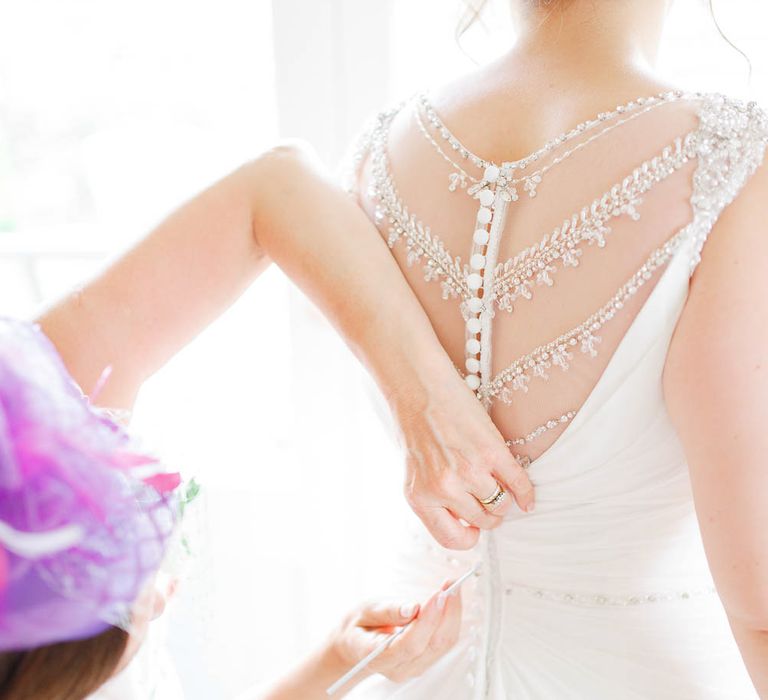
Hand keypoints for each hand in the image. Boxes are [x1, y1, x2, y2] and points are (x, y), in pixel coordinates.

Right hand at [331, 581, 461, 684]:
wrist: (355, 647)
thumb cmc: (359, 627)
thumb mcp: (364, 611)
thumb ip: (388, 611)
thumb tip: (413, 608)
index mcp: (377, 656)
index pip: (410, 644)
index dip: (428, 619)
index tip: (439, 594)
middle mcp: (398, 668)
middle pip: (433, 645)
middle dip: (447, 613)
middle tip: (451, 585)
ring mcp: (413, 668)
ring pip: (443, 645)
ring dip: (452, 614)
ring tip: (451, 587)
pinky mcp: (424, 661)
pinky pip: (444, 643)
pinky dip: (450, 619)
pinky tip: (449, 600)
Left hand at [394, 373, 534, 549]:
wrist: (418, 388)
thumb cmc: (415, 428)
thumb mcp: (416, 472)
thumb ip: (435, 498)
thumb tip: (467, 522)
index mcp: (420, 497)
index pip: (452, 539)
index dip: (468, 536)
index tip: (474, 526)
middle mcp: (444, 489)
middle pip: (483, 520)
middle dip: (490, 513)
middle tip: (490, 498)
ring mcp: (469, 471)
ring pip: (501, 505)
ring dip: (505, 498)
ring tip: (498, 484)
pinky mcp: (491, 452)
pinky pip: (518, 484)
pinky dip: (527, 494)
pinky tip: (527, 498)